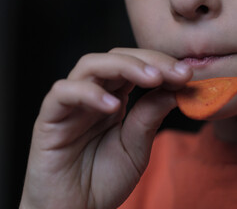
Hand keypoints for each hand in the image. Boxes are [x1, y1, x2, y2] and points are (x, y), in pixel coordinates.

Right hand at [19, 48, 191, 208]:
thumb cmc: (103, 180)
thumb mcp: (137, 147)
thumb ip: (149, 117)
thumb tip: (174, 89)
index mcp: (114, 99)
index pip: (134, 67)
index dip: (160, 65)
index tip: (187, 74)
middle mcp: (92, 95)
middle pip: (114, 58)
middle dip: (148, 61)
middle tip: (175, 72)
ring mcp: (70, 104)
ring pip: (90, 66)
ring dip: (124, 66)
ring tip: (152, 79)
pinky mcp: (49, 118)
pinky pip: (63, 93)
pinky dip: (89, 93)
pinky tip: (113, 106)